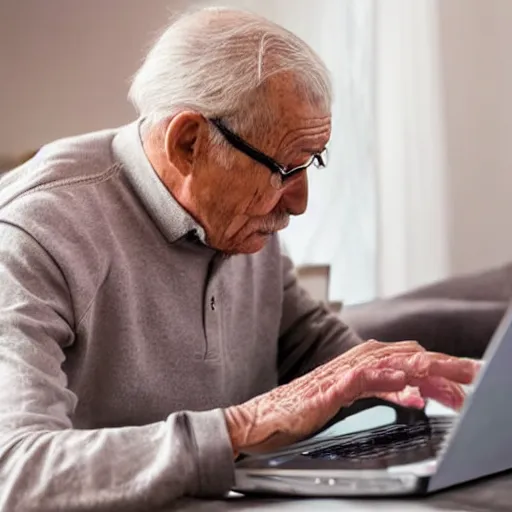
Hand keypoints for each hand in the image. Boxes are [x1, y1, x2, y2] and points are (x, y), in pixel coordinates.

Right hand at [224, 340, 478, 454]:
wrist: (256, 421)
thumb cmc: (295, 412)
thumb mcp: (343, 399)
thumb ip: (375, 390)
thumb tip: (411, 393)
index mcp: (353, 367)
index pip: (399, 356)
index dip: (432, 365)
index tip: (460, 380)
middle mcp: (346, 366)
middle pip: (398, 355)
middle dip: (438, 363)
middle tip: (471, 374)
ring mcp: (333, 378)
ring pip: (382, 363)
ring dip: (418, 368)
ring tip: (447, 377)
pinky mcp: (321, 394)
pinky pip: (354, 383)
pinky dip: (379, 380)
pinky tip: (401, 384)